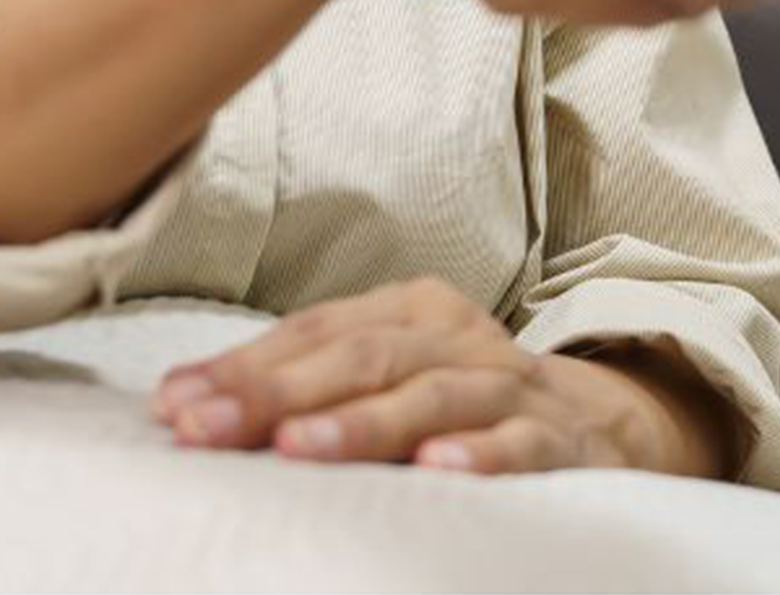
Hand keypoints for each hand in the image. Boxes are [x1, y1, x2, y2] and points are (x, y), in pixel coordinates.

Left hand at [145, 276, 670, 473]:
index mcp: (408, 310)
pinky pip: (520, 444)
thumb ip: (310, 383)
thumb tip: (187, 404)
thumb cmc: (464, 398)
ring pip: (430, 395)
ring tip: (298, 448)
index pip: (313, 332)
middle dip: (274, 392)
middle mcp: (455, 334)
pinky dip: (480, 454)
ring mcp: (508, 382)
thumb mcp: (394, 373)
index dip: (241, 366)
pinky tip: (438, 470)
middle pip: (358, 357)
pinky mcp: (560, 437)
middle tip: (206, 427)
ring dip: (361, 422)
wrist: (606, 422)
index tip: (174, 404)